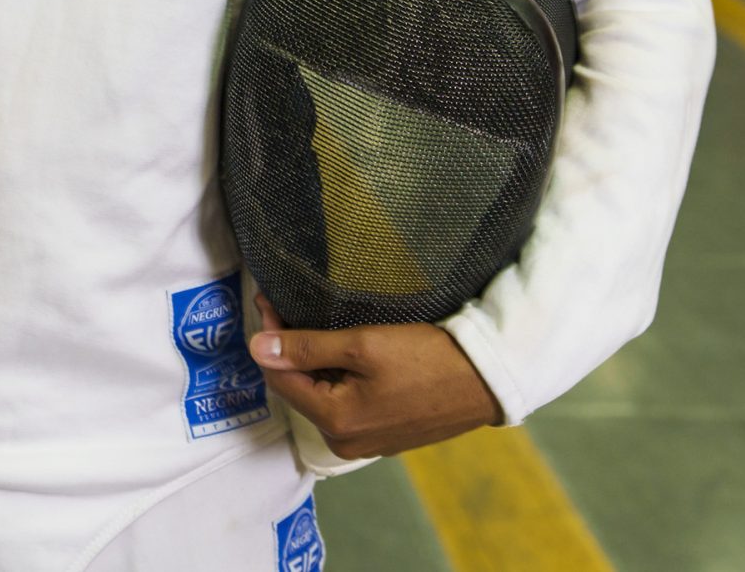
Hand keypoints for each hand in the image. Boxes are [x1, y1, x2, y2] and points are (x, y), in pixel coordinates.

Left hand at [249, 292, 499, 459]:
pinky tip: (339, 353)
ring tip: (306, 325)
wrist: (486, 380)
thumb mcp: (363, 345)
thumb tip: (257, 347)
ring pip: (321, 397)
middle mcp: (345, 442)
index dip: (269, 338)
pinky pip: (345, 404)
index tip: (267, 301)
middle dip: (287, 350)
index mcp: (335, 422)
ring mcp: (366, 442)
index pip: (280, 378)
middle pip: (298, 390)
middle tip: (283, 307)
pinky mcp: (385, 434)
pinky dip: (335, 378)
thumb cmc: (427, 359)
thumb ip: (308, 348)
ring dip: (310, 363)